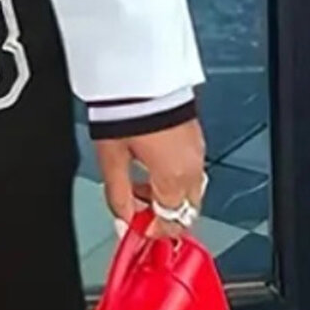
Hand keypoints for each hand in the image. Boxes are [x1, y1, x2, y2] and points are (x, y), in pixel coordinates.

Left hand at [94, 117, 207, 246]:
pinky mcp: (195, 137)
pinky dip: (173, 177)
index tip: (135, 228)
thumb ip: (118, 196)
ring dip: (167, 196)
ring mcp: (197, 151)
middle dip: (162, 215)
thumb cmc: (127, 115)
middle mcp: (192, 168)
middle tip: (137, 210)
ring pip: (190, 190)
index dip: (152, 231)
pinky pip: (190, 169)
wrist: (140, 78)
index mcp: (174, 179)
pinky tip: (151, 166)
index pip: (172, 222)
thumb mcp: (112, 162)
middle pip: (186, 209)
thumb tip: (122, 220)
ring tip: (139, 184)